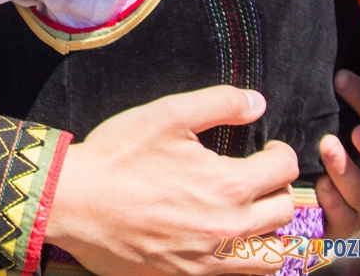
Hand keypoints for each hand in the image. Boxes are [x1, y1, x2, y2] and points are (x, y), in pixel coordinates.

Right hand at [47, 86, 297, 275]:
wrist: (73, 202)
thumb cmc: (117, 157)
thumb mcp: (165, 115)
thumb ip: (218, 103)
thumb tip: (257, 102)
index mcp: (229, 185)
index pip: (284, 170)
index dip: (281, 152)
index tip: (269, 148)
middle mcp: (230, 228)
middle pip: (285, 211)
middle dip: (279, 188)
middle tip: (260, 177)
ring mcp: (212, 259)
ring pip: (275, 256)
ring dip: (274, 232)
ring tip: (255, 214)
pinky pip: (240, 275)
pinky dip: (246, 258)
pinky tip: (228, 241)